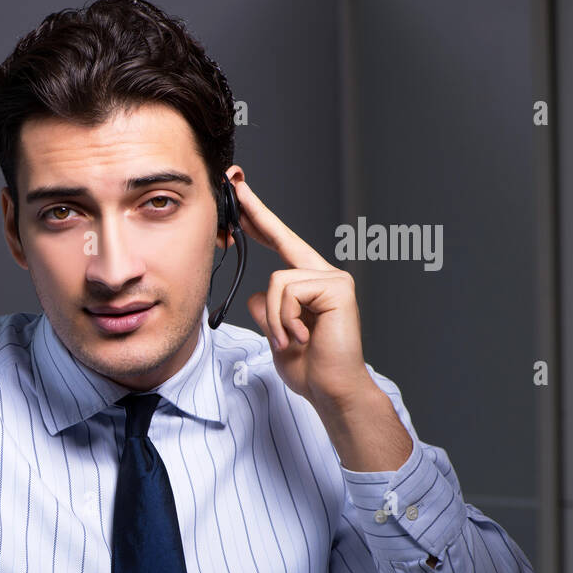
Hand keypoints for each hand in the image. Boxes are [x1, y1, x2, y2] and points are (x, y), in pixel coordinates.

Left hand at [226, 168, 376, 414]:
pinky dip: (286, 319)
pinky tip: (302, 337)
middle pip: (281, 237)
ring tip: (291, 339)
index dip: (259, 218)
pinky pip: (288, 292)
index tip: (240, 195)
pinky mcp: (338, 287)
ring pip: (277, 280)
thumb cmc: (307, 366)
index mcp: (308, 282)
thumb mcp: (276, 332)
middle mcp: (323, 274)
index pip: (279, 243)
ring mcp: (333, 278)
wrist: (330, 389)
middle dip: (254, 213)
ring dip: (275, 318)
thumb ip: (267, 309)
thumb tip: (255, 293)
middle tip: (235, 183)